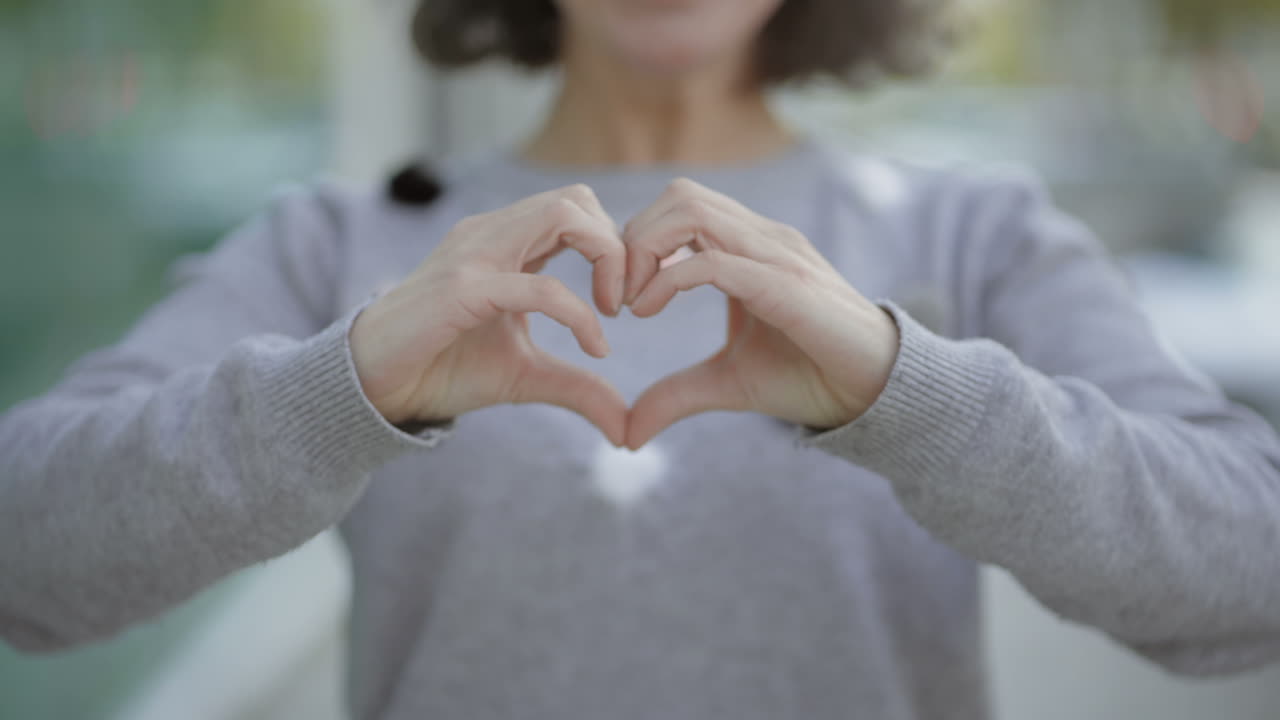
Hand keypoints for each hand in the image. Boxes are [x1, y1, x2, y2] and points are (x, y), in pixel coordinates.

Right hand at [349, 184, 628, 445]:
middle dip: (619, 245)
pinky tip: (595, 349)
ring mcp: (475, 254)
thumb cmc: (444, 369)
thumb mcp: (527, 377)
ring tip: (615, 311)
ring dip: (606, 257)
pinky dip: (577, 313)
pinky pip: (537, 285)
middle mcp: (492, 234)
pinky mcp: (461, 288)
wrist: (374, 385)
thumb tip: (627, 429)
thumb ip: (579, 389)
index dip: (616, 248)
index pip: (578, 210)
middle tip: (630, 301)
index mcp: (507, 242)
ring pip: (561, 214)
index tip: (627, 303)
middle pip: (577, 198)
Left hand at [621, 178, 899, 449]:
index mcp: (747, 248)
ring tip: (630, 303)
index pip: (679, 207)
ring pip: (691, 210)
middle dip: (633, 239)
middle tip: (615, 297)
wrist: (874, 393)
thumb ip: (675, 395)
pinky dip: (668, 280)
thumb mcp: (726, 384)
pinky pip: (713, 262)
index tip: (617, 297)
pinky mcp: (784, 285)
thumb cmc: (808, 377)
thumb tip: (627, 435)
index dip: (636, 242)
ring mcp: (775, 254)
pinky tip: (648, 312)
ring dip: (644, 250)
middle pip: (679, 195)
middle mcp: (761, 238)